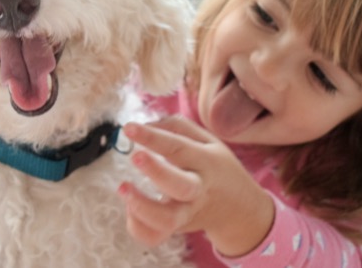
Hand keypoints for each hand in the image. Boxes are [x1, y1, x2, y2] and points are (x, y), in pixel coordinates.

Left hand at [118, 116, 274, 257]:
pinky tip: (130, 207)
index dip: (153, 137)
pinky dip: (138, 226)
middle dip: (156, 171)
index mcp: (206, 162)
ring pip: (166, 220)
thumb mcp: (207, 141)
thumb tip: (144, 124)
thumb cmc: (215, 168)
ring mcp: (187, 213)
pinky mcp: (176, 229)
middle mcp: (198, 189)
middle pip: (180, 186)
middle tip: (134, 156)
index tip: (128, 127)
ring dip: (141, 206)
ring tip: (123, 188)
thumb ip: (176, 127)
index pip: (178, 147)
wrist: (238, 210)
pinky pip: (155, 236)